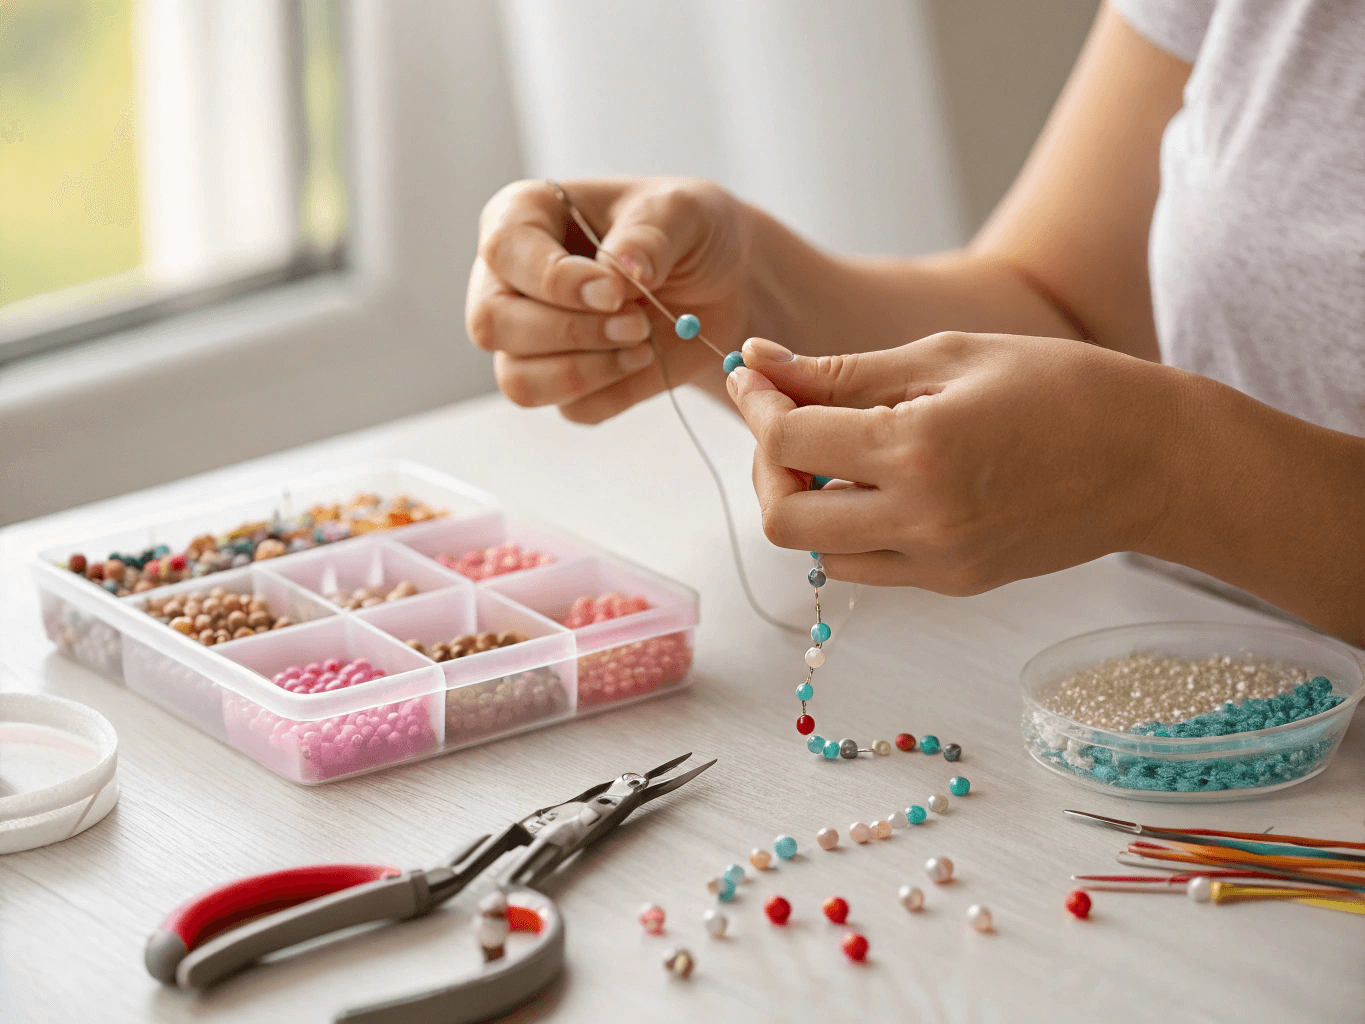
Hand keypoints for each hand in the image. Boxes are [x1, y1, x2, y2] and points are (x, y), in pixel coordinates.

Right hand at [468, 178, 750, 422]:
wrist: (722, 283)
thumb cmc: (687, 230)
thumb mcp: (681, 210)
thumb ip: (648, 234)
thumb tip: (620, 271)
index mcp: (522, 217)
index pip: (502, 252)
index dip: (553, 280)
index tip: (614, 292)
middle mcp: (509, 281)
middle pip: (492, 324)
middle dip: (569, 332)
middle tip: (637, 322)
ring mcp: (528, 340)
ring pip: (518, 380)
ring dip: (586, 371)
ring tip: (643, 344)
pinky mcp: (562, 384)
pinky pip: (570, 408)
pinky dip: (612, 392)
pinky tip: (644, 359)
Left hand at [726, 332, 1193, 592]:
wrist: (1155, 460)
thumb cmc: (1061, 387)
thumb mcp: (947, 355)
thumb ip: (842, 372)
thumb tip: (758, 362)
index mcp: (917, 450)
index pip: (785, 444)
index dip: (755, 404)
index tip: (754, 375)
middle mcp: (920, 521)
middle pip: (781, 520)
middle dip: (766, 467)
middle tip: (790, 422)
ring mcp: (938, 564)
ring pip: (817, 553)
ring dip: (805, 502)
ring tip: (844, 453)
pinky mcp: (955, 584)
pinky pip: (868, 566)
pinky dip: (850, 527)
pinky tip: (882, 483)